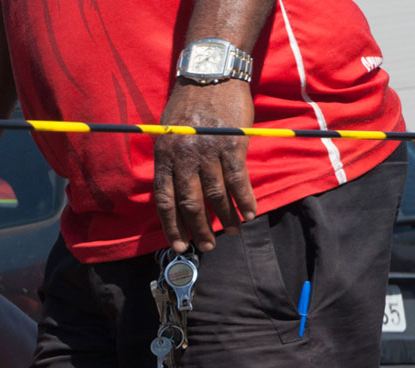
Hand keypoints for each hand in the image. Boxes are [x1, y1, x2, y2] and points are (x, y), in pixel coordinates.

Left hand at [153, 79, 258, 252]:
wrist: (210, 75)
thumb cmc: (189, 105)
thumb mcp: (168, 133)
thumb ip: (170, 161)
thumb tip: (174, 191)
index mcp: (165, 157)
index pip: (164, 200)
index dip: (172, 226)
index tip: (179, 244)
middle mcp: (183, 157)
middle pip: (190, 203)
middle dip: (199, 228)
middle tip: (207, 246)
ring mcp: (208, 152)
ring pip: (216, 195)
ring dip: (226, 217)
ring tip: (232, 232)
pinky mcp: (232, 145)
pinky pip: (238, 179)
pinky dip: (244, 199)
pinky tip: (250, 213)